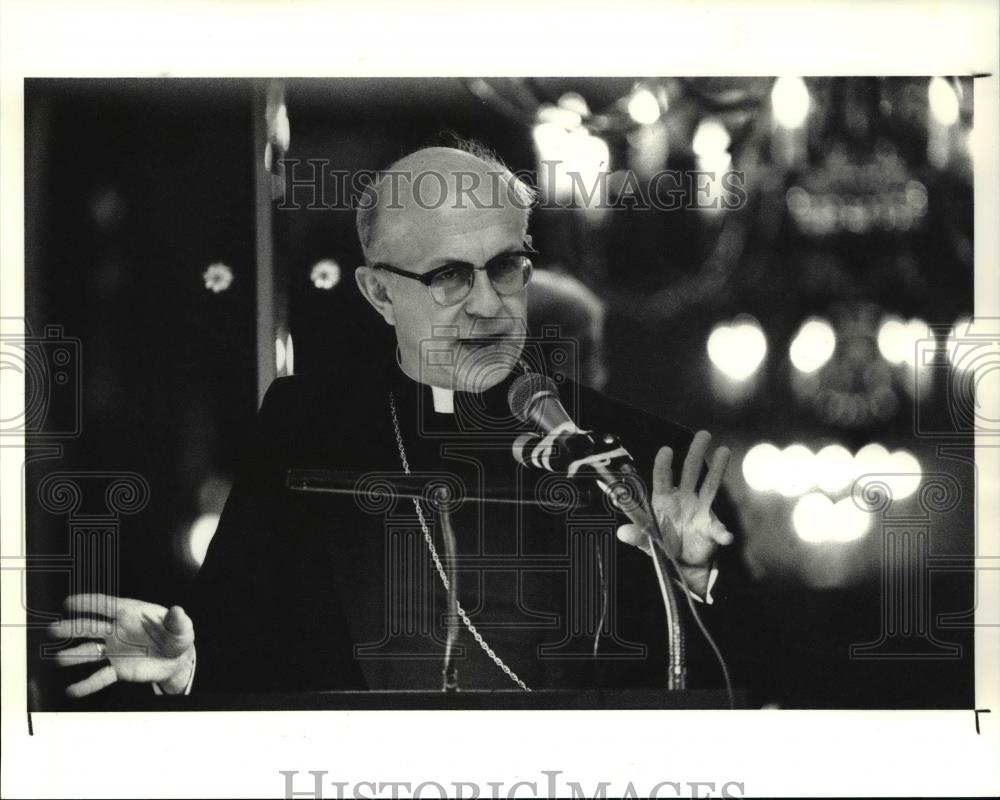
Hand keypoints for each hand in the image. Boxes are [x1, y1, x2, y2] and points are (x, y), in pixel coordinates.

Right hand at [48, 594, 195, 696]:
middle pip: (90, 627)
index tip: (68, 603)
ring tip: (59, 659)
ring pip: (90, 652)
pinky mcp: (118, 669)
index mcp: (130, 613)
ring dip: (74, 655)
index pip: (105, 605)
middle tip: (54, 629)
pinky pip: (100, 677)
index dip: (87, 602)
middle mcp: (117, 630)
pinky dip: (87, 684)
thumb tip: (177, 611)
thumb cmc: (176, 636)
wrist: (177, 660)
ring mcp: (115, 650)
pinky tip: (72, 690)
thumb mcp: (181, 628)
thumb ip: (177, 621)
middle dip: (72, 628)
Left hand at [617, 431, 732, 596]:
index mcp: (664, 500)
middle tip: (703, 434)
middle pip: (691, 471)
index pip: (662, 477)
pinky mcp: (712, 527)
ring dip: (718, 468)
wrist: (683, 565)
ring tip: (724, 451)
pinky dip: (722, 533)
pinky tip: (726, 536)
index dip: (663, 464)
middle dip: (696, 452)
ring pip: (711, 484)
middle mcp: (684, 498)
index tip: (666, 450)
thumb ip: (637, 537)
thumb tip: (622, 533)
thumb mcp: (648, 542)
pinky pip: (718, 529)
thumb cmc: (664, 546)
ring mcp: (700, 509)